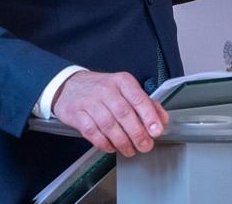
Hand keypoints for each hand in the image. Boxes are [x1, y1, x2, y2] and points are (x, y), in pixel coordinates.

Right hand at [52, 71, 168, 155]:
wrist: (68, 85)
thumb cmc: (102, 89)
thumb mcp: (125, 89)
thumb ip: (146, 103)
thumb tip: (162, 119)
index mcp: (123, 81)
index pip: (139, 99)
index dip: (149, 116)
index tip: (157, 130)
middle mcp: (107, 90)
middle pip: (124, 114)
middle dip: (137, 133)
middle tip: (145, 146)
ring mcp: (90, 102)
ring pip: (109, 125)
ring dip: (122, 141)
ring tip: (130, 150)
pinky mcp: (76, 114)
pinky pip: (92, 132)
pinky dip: (104, 143)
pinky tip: (112, 148)